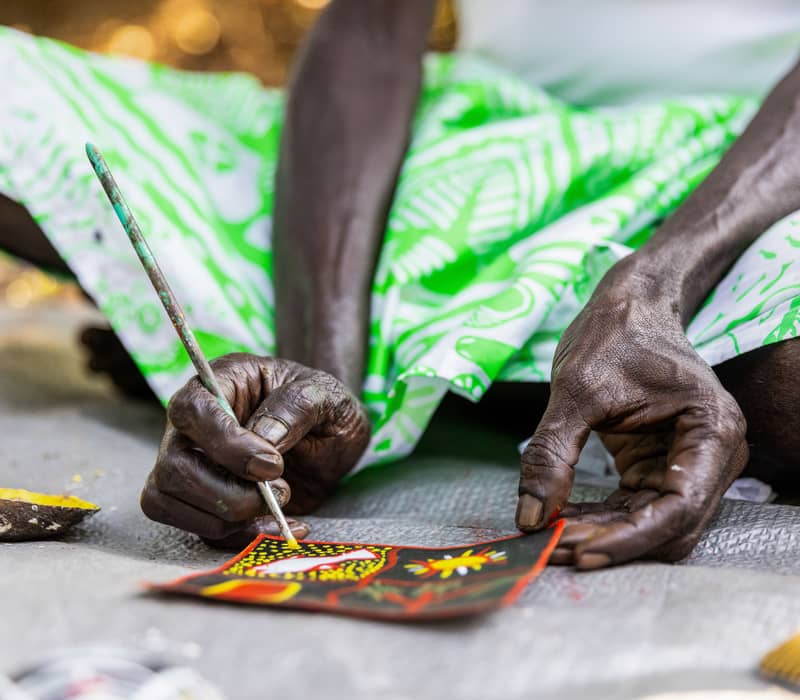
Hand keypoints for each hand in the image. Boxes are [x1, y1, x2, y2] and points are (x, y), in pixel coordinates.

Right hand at [141, 353, 370, 546]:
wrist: (332, 435)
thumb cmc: (322, 404)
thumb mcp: (324, 394)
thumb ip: (296, 406)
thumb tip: (264, 438)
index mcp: (220, 383)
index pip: (191, 411)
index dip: (224, 444)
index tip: (272, 464)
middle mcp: (195, 425)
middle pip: (173, 466)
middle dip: (227, 493)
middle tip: (281, 491)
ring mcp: (193, 463)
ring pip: (170, 501)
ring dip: (229, 517)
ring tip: (282, 502)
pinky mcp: (204, 500)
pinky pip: (198, 528)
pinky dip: (240, 537)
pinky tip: (281, 527)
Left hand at [515, 277, 747, 568]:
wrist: (627, 308)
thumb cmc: (613, 335)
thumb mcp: (575, 390)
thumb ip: (552, 454)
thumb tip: (531, 517)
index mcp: (711, 430)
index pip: (679, 506)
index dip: (629, 537)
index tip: (577, 547)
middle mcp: (710, 455)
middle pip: (668, 525)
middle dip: (611, 541)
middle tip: (552, 547)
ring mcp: (684, 464)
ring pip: (649, 524)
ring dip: (601, 535)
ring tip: (549, 538)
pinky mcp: (656, 467)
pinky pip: (631, 508)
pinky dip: (598, 518)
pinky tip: (560, 520)